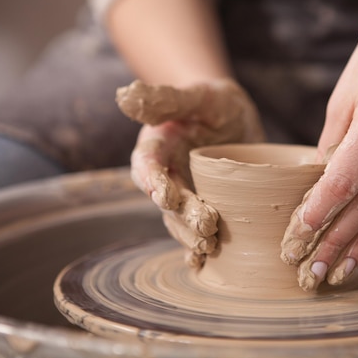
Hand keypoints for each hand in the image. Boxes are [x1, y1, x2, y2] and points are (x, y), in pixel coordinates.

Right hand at [116, 79, 264, 265]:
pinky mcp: (204, 205)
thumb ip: (164, 98)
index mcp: (157, 147)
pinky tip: (205, 262)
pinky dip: (197, 246)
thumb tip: (124, 95)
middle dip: (183, 215)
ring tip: (209, 246)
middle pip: (167, 200)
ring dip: (190, 235)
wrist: (232, 116)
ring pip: (179, 220)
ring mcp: (184, 193)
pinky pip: (194, 230)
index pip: (148, 164)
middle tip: (205, 226)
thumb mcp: (196, 95)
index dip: (153, 181)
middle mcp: (165, 175)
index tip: (164, 195)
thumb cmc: (212, 102)